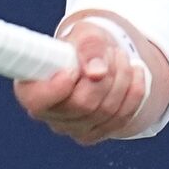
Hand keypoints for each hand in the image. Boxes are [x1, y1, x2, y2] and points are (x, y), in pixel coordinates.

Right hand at [14, 15, 147, 145]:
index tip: (72, 70)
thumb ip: (88, 47)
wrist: (98, 58)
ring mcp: (73, 128)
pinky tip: (136, 72)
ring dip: (122, 79)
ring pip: (107, 111)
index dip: (55, 88)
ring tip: (121, 57)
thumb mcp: (84, 34)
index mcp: (32, 88)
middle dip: (105, 74)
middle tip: (111, 52)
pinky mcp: (96, 134)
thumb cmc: (82, 45)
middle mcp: (49, 114)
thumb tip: (97, 72)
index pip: (37, 100)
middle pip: (82, 104)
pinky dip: (134, 92)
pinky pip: (122, 118)